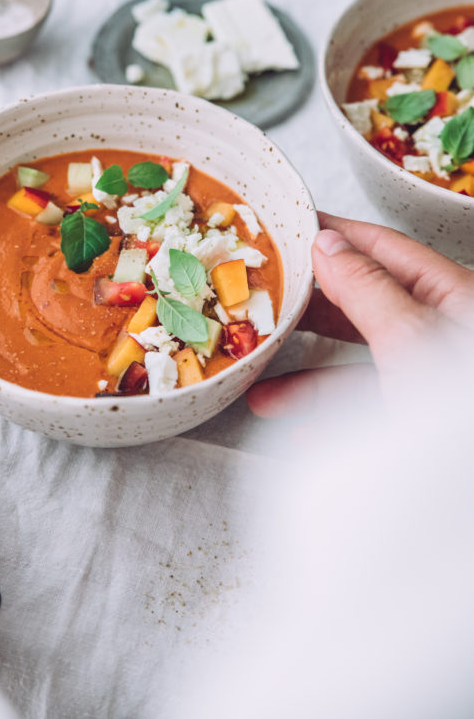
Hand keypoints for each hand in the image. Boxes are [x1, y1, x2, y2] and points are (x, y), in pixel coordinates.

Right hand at [246, 213, 473, 417]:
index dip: (334, 235)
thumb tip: (330, 247)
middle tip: (265, 300)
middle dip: (310, 308)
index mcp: (452, 295)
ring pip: (360, 364)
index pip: (382, 248)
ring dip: (308, 376)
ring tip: (265, 384)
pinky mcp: (422, 420)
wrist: (471, 489)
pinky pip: (367, 411)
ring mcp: (432, 379)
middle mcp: (443, 332)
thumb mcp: (411, 337)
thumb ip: (367, 288)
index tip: (290, 229)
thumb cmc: (462, 408)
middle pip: (365, 304)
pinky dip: (328, 420)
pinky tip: (300, 430)